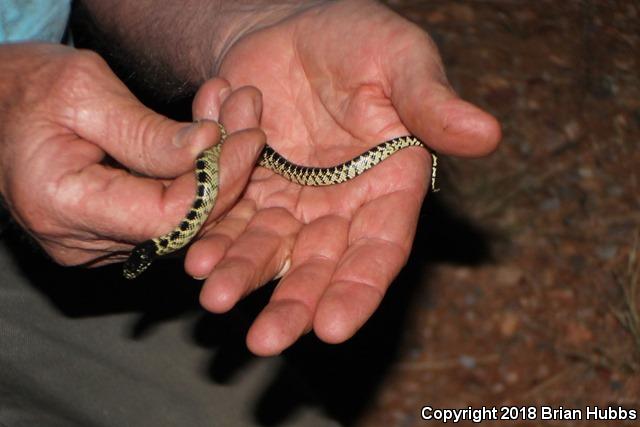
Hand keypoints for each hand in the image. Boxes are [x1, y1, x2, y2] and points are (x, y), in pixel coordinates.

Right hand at [0, 43, 263, 266]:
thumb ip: (146, 132)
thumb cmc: (27, 90)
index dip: (218, 180)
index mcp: (64, 206)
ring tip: (235, 119)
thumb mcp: (84, 92)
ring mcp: (95, 244)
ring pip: (180, 222)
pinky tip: (211, 139)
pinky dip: (193, 179)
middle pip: (181, 225)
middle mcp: (79, 240)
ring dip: (216, 172)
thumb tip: (207, 147)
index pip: (168, 216)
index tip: (249, 136)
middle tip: (251, 120)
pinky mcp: (110, 234)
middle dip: (226, 172)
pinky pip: (166, 215)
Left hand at [185, 0, 500, 354]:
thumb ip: (431, 103)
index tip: (332, 328)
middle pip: (320, 265)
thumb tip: (488, 134)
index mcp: (389, 185)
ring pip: (269, 249)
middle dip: (293, 303)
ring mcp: (292, 199)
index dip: (358, 289)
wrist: (292, 27)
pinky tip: (193, 253)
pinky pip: (228, 217)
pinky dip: (212, 235)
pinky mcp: (247, 184)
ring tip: (214, 295)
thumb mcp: (399, 60)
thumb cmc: (358, 39)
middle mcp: (341, 205)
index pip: (380, 249)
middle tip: (264, 341)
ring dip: (243, 275)